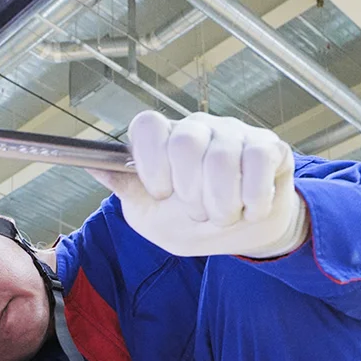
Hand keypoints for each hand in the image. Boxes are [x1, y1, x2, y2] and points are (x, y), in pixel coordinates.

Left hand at [92, 110, 306, 258]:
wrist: (244, 234)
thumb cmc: (193, 223)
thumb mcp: (150, 216)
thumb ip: (126, 189)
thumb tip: (90, 163)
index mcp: (165, 142)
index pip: (147, 125)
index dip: (151, 162)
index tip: (160, 193)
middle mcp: (198, 129)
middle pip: (186, 143)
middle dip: (190, 193)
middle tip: (196, 212)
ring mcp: (235, 134)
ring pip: (222, 160)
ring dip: (222, 205)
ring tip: (223, 216)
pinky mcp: (269, 146)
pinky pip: (258, 164)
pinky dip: (253, 201)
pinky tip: (250, 209)